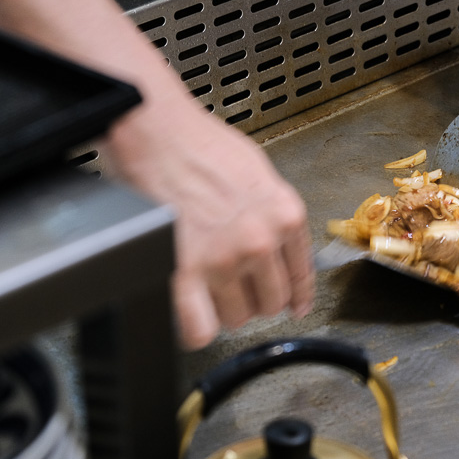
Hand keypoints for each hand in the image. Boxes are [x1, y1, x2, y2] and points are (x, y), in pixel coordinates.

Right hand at [103, 95, 314, 349]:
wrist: (157, 130)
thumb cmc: (200, 143)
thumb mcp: (258, 173)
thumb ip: (273, 213)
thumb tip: (277, 243)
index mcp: (284, 215)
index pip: (301, 275)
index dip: (297, 296)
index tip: (295, 306)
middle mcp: (259, 240)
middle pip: (271, 303)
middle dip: (255, 300)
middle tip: (238, 289)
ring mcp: (222, 259)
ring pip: (236, 318)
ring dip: (223, 311)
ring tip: (210, 292)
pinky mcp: (183, 271)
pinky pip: (199, 327)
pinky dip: (195, 328)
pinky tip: (191, 315)